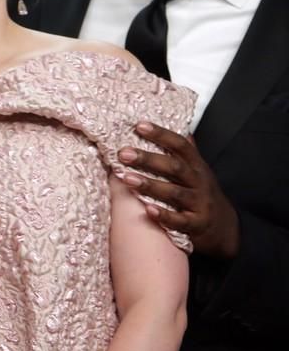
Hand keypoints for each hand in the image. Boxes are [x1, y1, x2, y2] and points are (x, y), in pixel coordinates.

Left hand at [118, 121, 239, 258]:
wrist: (226, 227)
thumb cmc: (202, 192)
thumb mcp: (197, 169)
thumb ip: (184, 150)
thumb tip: (173, 123)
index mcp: (196, 166)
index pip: (180, 145)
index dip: (161, 134)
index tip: (139, 125)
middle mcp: (199, 182)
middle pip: (175, 167)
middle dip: (148, 159)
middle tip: (123, 153)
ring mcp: (199, 204)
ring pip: (174, 193)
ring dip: (150, 185)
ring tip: (126, 178)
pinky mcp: (196, 225)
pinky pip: (180, 221)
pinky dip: (165, 216)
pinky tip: (148, 210)